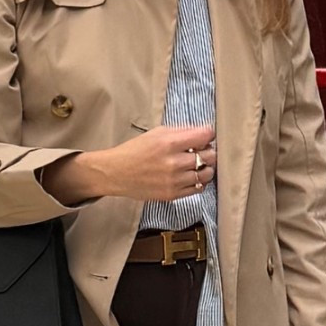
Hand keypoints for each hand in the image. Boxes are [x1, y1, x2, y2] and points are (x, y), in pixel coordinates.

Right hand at [42, 124, 214, 205]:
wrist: (116, 173)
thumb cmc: (135, 151)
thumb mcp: (156, 133)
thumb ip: (181, 131)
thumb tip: (203, 132)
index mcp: (170, 143)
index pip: (206, 135)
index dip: (209, 134)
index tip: (206, 136)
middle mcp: (174, 162)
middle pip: (210, 156)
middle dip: (209, 151)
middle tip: (203, 150)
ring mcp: (174, 181)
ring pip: (207, 174)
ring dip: (206, 168)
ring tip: (198, 165)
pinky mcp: (172, 194)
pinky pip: (198, 189)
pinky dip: (199, 181)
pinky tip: (191, 176)